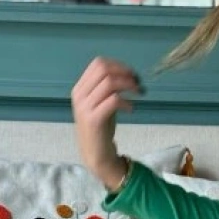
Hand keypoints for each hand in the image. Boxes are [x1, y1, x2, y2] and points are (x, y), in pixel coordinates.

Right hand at [70, 57, 143, 185]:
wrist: (95, 154)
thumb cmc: (101, 128)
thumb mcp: (102, 103)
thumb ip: (108, 89)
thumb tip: (127, 74)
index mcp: (80, 88)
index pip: (98, 64)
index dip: (119, 65)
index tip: (132, 74)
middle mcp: (80, 95)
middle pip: (104, 69)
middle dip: (125, 72)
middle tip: (138, 83)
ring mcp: (85, 107)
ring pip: (109, 82)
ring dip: (128, 85)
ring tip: (139, 93)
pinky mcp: (94, 119)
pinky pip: (113, 100)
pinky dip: (126, 102)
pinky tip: (131, 109)